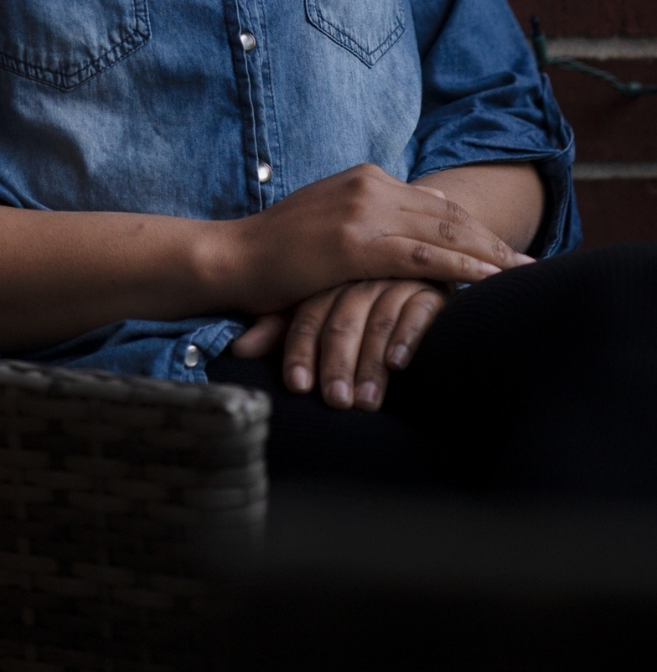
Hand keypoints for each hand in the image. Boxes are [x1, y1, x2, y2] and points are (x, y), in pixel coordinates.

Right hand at [217, 162, 529, 312]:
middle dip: (494, 239)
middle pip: (449, 213)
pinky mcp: (356, 245)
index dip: (476, 225)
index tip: (505, 246)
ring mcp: (363, 213)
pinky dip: (463, 268)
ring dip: (490, 254)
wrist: (232, 256)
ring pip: (444, 232)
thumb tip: (425, 216)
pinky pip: (424, 257)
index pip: (436, 200)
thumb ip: (373, 213)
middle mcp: (369, 185)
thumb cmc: (277, 247)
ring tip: (525, 273)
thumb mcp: (330, 217)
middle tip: (532, 262)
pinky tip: (490, 281)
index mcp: (364, 176)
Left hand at [229, 278, 448, 409]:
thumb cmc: (362, 304)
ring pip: (377, 322)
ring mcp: (395, 281)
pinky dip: (407, 338)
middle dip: (336, 365)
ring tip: (365, 400)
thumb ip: (280, 329)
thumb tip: (238, 349)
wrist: (418, 270)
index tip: (298, 386)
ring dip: (370, 364)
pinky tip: (398, 364)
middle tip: (336, 402)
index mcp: (326, 283)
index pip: (306, 317)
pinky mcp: (434, 289)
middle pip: (341, 322)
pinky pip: (418, 312)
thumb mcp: (318, 312)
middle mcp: (358, 279)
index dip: (299, 352)